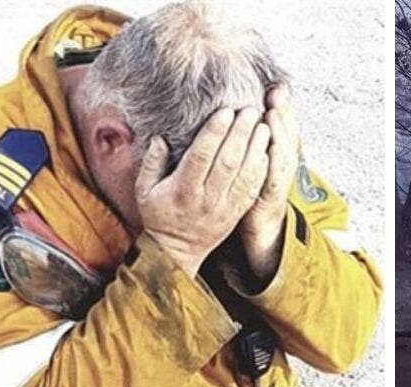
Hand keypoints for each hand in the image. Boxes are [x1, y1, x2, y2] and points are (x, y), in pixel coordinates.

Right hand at [136, 108, 270, 276]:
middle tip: (250, 110)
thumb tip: (160, 137)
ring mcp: (225, 206)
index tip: (226, 111)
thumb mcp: (144, 190)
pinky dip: (262, 168)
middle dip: (241, 133)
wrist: (177, 252)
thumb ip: (151, 162)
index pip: (201, 156)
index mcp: (183, 189)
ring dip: (256, 148)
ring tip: (263, 125)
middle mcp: (206, 198)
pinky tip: (266, 150)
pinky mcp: (237, 212)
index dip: (215, 133)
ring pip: (245, 174)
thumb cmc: (159, 216)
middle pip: (228, 161)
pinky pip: (253, 189)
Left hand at [239, 84, 299, 280]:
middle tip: (278, 89)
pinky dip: (275, 160)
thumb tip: (248, 113)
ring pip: (284, 151)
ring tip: (274, 111)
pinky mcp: (272, 196)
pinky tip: (271, 145)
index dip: (282, 105)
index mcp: (277, 153)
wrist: (262, 231)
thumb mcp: (258, 164)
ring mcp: (279, 180)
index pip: (282, 124)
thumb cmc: (253, 194)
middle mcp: (282, 164)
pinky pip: (275, 176)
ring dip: (280, 131)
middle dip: (283, 110)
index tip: (276, 84)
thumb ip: (254, 141)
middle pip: (287, 133)